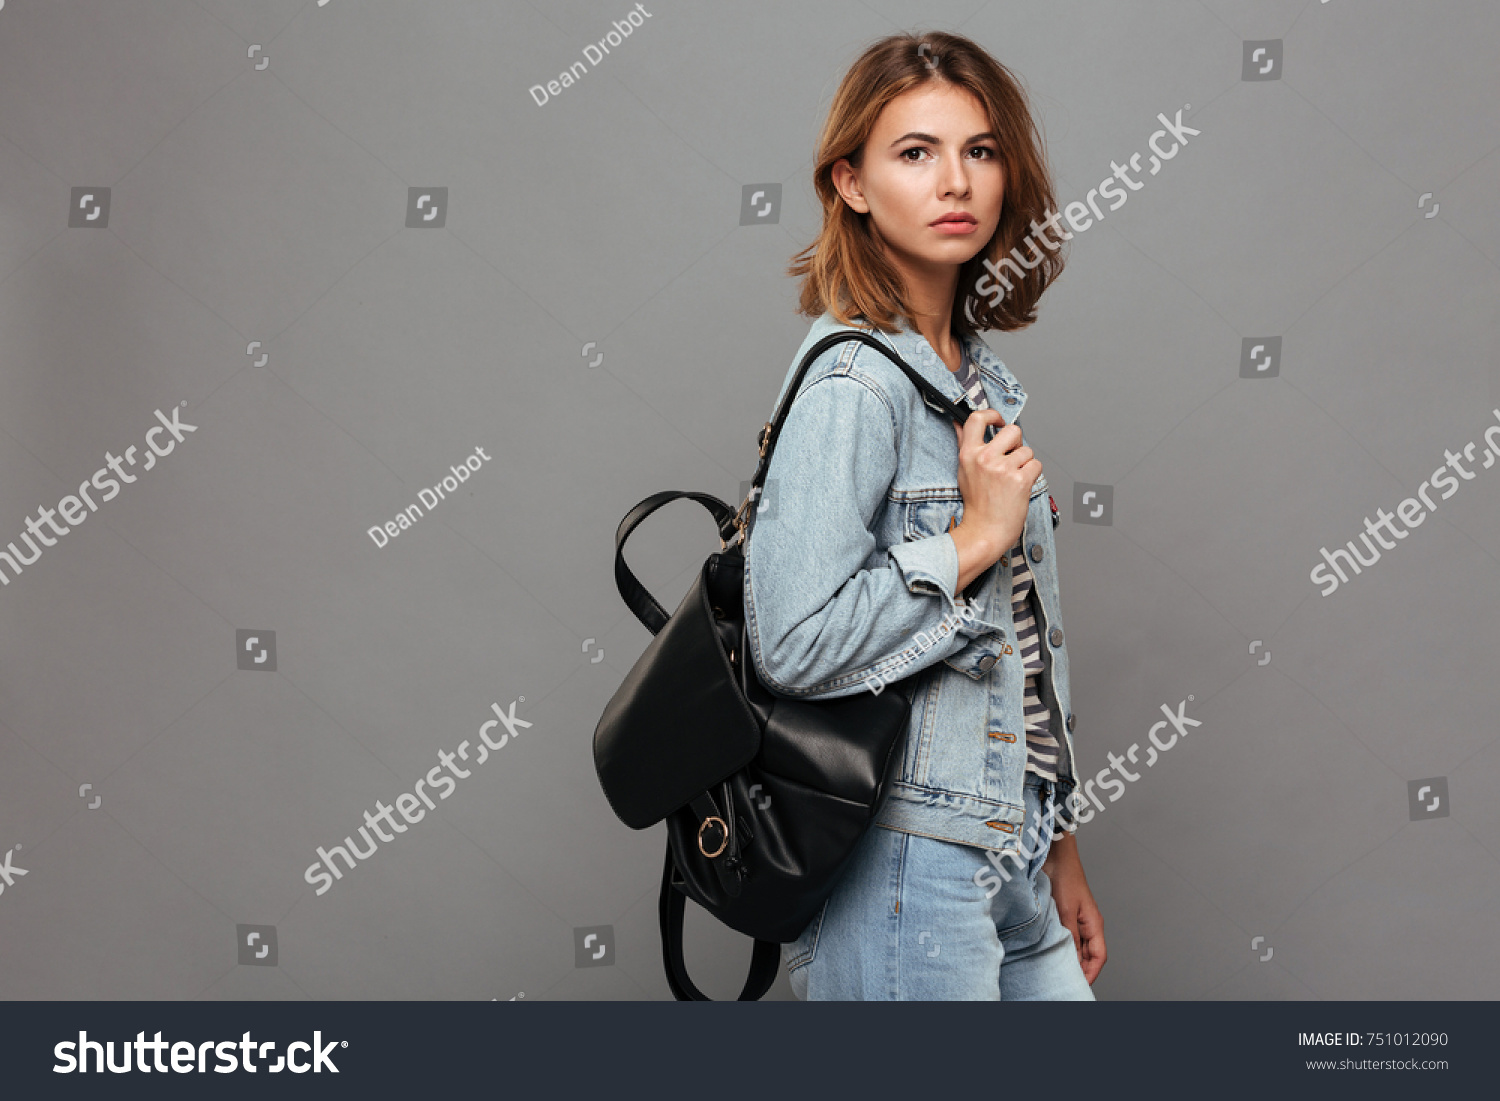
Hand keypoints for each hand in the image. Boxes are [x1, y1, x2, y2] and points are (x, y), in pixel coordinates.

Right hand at [951, 409, 1039, 562]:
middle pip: (1013, 430)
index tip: (999, 421)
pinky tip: (1020, 487)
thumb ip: (965, 443)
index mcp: (969, 454)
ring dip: (1025, 464)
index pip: (977, 419)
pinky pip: (1036, 465)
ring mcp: (1003, 469)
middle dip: (1017, 443)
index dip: (992, 414)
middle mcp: (985, 458)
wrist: (985, 530)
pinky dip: (1033, 475)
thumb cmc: (976, 503)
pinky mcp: (1020, 480)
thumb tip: (959, 422)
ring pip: (1027, 451)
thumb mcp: (964, 470)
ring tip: (1013, 479)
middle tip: (1011, 458)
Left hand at [1043, 833, 1106, 983]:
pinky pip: (1065, 935)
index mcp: (1094, 924)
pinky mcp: (1063, 912)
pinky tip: (1048, 950)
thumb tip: (1074, 959)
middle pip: (1088, 954)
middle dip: (1079, 969)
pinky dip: (1060, 945)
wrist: (1053, 854)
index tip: (1080, 986)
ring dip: (1068, 957)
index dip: (1091, 973)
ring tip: (1056, 971)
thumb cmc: (1064, 877)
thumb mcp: (1066, 910)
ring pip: (1076, 945)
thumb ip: (1071, 935)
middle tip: (1064, 982)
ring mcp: (1075, 918)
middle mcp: (1087, 923)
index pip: (1098, 956)